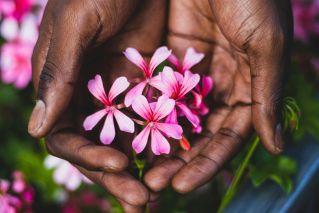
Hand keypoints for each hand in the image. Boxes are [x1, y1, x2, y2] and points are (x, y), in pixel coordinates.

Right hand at [28, 0, 165, 211]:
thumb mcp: (75, 24)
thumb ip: (57, 74)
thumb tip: (36, 129)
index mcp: (63, 85)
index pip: (66, 135)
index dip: (87, 156)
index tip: (120, 166)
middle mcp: (89, 96)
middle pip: (98, 147)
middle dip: (117, 177)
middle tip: (143, 202)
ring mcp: (121, 95)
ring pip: (127, 142)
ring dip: (142, 169)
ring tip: (160, 194)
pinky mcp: (148, 88)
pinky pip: (154, 123)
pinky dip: (162, 145)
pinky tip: (178, 162)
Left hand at [145, 0, 292, 192]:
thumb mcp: (266, 45)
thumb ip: (267, 95)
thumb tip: (276, 145)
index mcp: (247, 88)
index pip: (226, 137)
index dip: (207, 163)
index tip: (183, 186)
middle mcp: (219, 86)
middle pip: (196, 133)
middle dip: (177, 159)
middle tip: (152, 184)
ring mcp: (192, 74)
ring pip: (173, 116)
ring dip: (156, 141)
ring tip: (135, 166)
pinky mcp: (169, 58)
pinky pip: (155, 89)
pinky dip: (143, 110)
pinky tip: (126, 130)